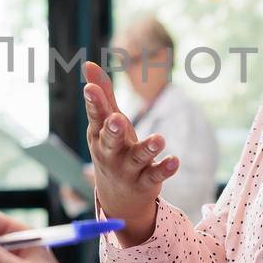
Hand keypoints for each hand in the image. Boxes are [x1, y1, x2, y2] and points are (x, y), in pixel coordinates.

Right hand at [82, 61, 177, 245]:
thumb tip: (88, 63)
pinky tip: (175, 160)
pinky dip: (164, 169)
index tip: (89, 88)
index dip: (93, 103)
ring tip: (159, 139)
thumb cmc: (113, 150)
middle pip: (110, 141)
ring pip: (137, 158)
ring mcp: (128, 169)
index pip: (96, 117)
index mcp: (99, 135)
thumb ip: (102, 94)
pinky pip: (154, 175)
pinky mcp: (145, 182)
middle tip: (118, 118)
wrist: (119, 199)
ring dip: (147, 149)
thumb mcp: (106, 124)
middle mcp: (110, 153)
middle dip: (113, 130)